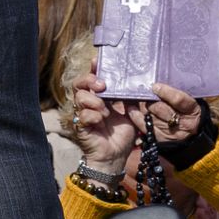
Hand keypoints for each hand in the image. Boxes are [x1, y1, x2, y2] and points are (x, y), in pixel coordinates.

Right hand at [72, 70, 203, 177]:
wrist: (115, 157)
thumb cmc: (121, 135)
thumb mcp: (130, 113)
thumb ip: (129, 99)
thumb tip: (140, 82)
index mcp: (100, 98)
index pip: (92, 79)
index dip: (93, 69)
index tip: (97, 61)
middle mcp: (89, 104)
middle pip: (79, 84)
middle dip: (89, 81)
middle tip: (102, 85)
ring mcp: (83, 114)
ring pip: (78, 97)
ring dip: (93, 100)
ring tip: (105, 109)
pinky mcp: (80, 126)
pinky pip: (81, 115)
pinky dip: (92, 115)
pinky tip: (100, 120)